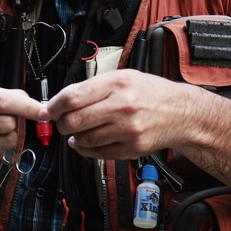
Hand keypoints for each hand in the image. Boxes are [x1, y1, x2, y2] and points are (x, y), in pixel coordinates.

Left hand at [45, 69, 193, 159]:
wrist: (182, 113)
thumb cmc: (151, 93)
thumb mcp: (123, 77)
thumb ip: (93, 87)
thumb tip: (61, 101)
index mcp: (117, 83)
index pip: (72, 97)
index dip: (54, 106)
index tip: (48, 111)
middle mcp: (122, 106)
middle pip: (74, 121)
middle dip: (61, 124)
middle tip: (61, 122)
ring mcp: (128, 129)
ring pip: (84, 139)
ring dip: (74, 138)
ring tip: (78, 132)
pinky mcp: (132, 148)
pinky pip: (98, 153)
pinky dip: (86, 149)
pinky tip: (88, 142)